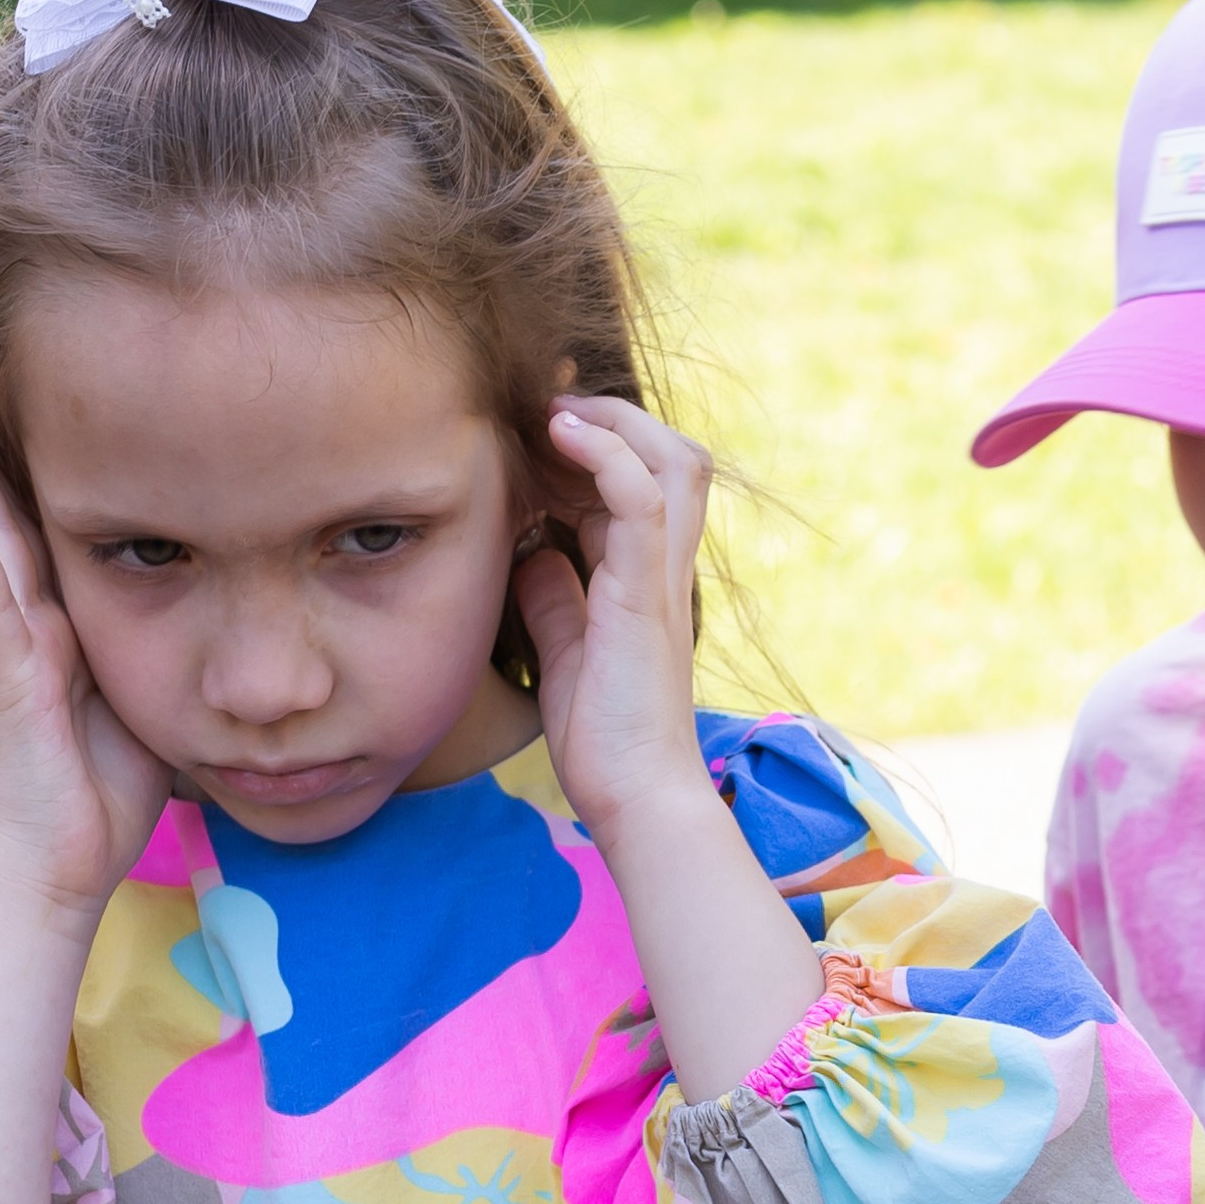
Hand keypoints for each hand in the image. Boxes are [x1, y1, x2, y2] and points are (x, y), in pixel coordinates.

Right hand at [0, 404, 169, 918]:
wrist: (63, 872)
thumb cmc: (106, 797)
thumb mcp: (153, 703)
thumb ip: (166, 653)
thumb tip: (224, 614)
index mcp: (66, 634)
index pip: (51, 540)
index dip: (43, 480)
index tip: (42, 416)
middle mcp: (33, 633)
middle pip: (8, 528)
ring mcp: (16, 655)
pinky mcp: (13, 684)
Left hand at [516, 397, 711, 850]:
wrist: (635, 797)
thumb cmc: (604, 739)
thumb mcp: (564, 654)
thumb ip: (554, 602)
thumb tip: (529, 555)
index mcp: (645, 579)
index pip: (642, 485)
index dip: (600, 445)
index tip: (543, 428)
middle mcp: (663, 568)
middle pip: (675, 456)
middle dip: (615, 417)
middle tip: (551, 406)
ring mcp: (660, 576)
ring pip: (673, 460)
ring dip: (616, 422)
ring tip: (558, 412)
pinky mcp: (645, 592)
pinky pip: (643, 496)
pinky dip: (606, 453)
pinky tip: (562, 435)